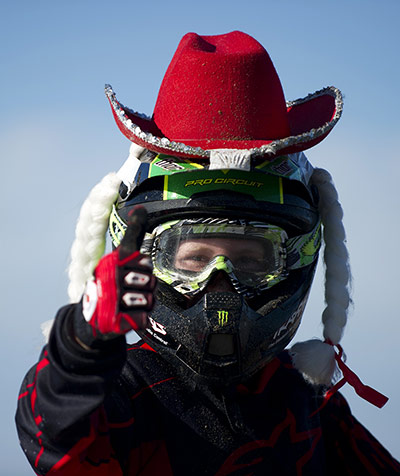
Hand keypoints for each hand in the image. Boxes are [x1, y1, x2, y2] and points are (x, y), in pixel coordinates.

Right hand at [82, 206, 155, 336]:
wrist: (91, 318)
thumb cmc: (109, 282)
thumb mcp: (119, 256)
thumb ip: (133, 234)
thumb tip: (139, 208)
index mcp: (115, 261)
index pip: (141, 259)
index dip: (142, 266)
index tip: (133, 267)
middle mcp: (113, 277)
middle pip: (151, 280)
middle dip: (146, 287)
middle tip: (131, 289)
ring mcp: (114, 299)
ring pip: (149, 300)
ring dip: (143, 303)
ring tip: (129, 302)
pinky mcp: (117, 320)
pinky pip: (143, 317)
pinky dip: (139, 318)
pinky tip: (127, 315)